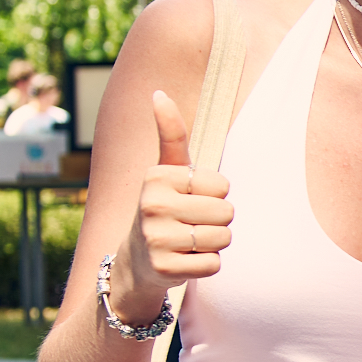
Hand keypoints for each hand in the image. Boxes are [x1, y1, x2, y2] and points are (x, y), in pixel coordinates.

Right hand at [122, 90, 233, 311]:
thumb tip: (158, 93)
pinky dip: (206, 265)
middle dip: (216, 221)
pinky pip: (215, 264)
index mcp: (156, 177)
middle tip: (189, 225)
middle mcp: (152, 205)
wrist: (134, 263)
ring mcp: (156, 239)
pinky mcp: (165, 269)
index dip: (213, 196)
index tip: (188, 201)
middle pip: (226, 212)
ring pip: (223, 238)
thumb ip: (170, 134)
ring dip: (213, 243)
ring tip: (186, 242)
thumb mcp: (165, 171)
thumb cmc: (162, 208)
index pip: (222, 185)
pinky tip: (183, 261)